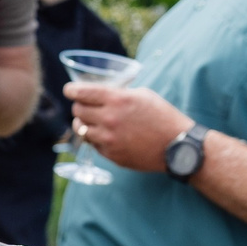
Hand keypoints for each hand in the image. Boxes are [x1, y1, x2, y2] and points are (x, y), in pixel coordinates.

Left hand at [64, 82, 191, 173]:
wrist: (177, 146)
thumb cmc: (163, 116)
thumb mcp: (143, 95)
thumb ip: (120, 93)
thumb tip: (102, 92)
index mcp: (117, 100)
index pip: (82, 93)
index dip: (71, 90)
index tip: (69, 90)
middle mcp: (109, 119)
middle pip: (78, 111)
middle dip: (79, 106)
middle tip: (84, 106)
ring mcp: (109, 140)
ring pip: (81, 129)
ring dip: (84, 123)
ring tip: (91, 121)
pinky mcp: (111, 155)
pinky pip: (94, 144)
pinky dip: (96, 138)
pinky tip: (105, 135)